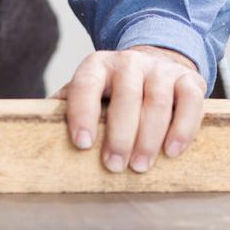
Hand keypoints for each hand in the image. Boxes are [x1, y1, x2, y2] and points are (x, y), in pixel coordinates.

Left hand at [53, 46, 205, 173]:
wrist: (155, 64)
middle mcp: (129, 62)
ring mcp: (161, 69)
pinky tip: (171, 152)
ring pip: (158, 101)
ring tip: (140, 166)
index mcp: (97, 65)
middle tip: (114, 166)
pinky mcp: (189, 79)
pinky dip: (183, 128)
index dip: (82, 113)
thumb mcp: (87, 92)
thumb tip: (39, 133)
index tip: (81, 144)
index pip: (86, 85)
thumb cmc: (112, 91)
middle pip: (127, 96)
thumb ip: (67, 107)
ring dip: (149, 138)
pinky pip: (190, 102)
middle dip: (120, 134)